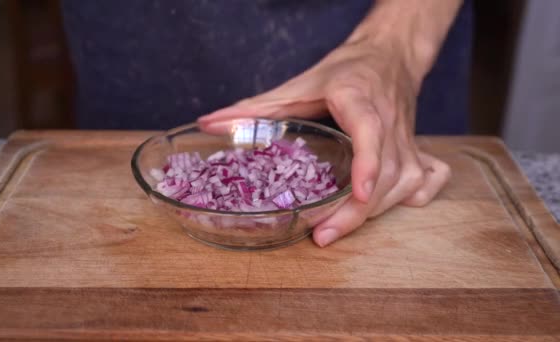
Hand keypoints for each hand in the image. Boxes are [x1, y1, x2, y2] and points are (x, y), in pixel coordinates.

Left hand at [199, 30, 450, 246]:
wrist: (388, 55)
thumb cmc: (345, 71)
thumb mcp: (298, 84)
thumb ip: (256, 107)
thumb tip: (210, 123)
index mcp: (359, 98)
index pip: (370, 130)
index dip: (367, 163)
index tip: (358, 193)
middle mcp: (388, 121)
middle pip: (385, 172)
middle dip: (356, 210)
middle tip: (322, 234)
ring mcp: (408, 138)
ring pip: (404, 183)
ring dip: (376, 213)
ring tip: (338, 229)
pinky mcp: (417, 148)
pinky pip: (427, 180)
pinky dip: (412, 199)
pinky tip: (387, 205)